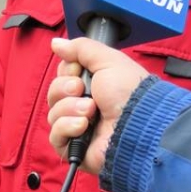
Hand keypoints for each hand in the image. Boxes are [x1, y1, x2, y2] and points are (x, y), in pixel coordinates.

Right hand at [47, 37, 149, 174]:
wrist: (138, 124)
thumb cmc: (130, 92)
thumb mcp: (107, 60)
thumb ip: (80, 48)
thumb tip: (56, 43)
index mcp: (92, 85)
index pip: (62, 75)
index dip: (66, 71)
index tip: (79, 71)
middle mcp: (83, 105)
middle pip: (53, 93)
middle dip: (65, 88)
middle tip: (82, 90)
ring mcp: (78, 127)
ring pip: (53, 113)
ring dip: (70, 108)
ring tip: (91, 111)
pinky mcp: (75, 148)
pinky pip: (55, 136)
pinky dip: (67, 127)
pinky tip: (83, 126)